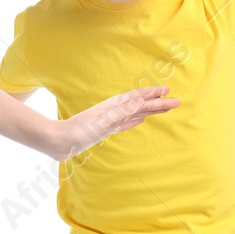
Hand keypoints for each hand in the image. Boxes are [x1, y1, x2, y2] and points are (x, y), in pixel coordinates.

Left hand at [60, 85, 178, 159]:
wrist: (58, 142)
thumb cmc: (79, 132)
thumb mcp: (103, 121)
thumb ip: (122, 112)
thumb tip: (141, 102)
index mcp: (113, 107)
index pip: (137, 97)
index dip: (152, 94)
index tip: (167, 91)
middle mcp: (112, 111)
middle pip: (139, 104)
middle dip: (157, 102)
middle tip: (176, 101)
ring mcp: (109, 121)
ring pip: (134, 113)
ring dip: (149, 110)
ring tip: (163, 108)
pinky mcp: (104, 131)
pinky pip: (124, 124)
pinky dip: (134, 121)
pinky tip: (140, 120)